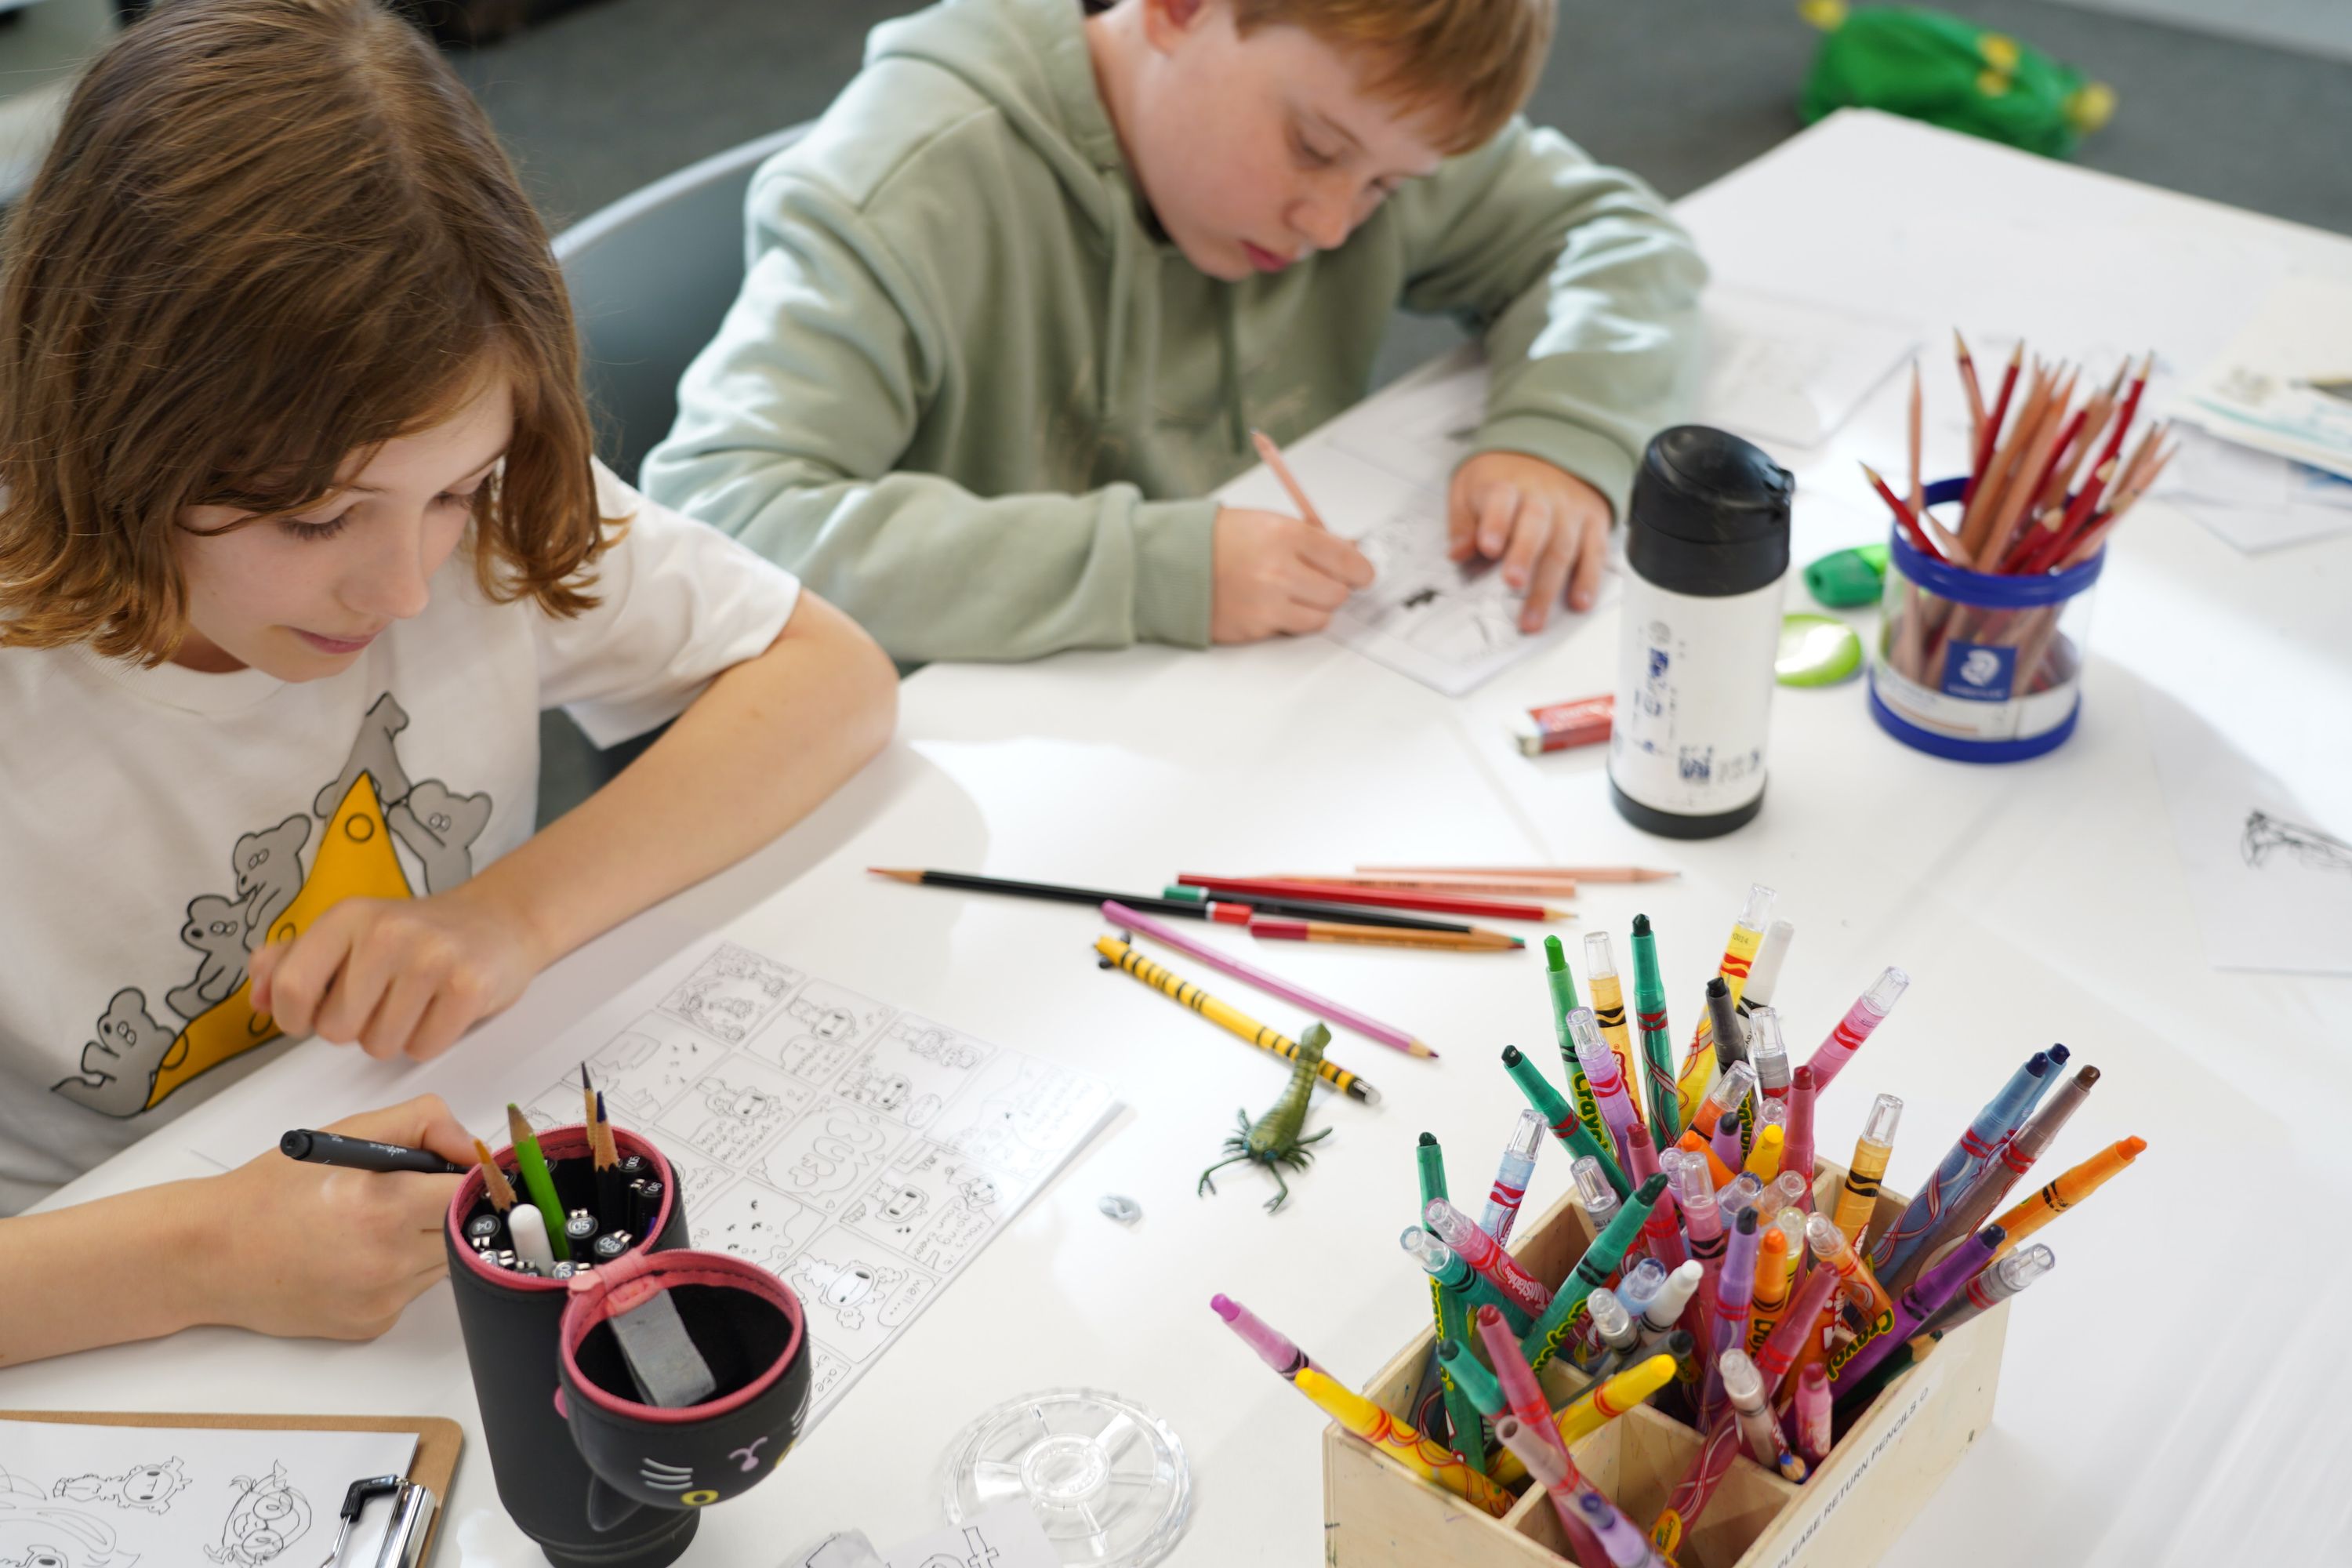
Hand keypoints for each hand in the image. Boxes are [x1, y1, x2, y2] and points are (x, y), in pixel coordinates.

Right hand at [200, 1095, 474, 1340]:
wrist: (211, 1255)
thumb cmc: (271, 1193)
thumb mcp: (347, 1134)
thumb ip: (423, 1124)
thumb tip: (473, 1147)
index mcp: (382, 1206)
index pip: (470, 1194)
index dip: (474, 1178)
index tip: (468, 1172)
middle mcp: (386, 1260)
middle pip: (464, 1229)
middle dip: (447, 1207)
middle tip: (410, 1192)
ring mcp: (381, 1299)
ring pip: (444, 1262)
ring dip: (428, 1239)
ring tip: (374, 1223)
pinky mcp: (372, 1324)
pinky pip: (414, 1291)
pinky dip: (401, 1271)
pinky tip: (357, 1256)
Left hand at [250, 883, 543, 1060]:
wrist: (499, 919)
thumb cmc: (417, 935)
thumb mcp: (351, 932)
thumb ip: (293, 960)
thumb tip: (260, 997)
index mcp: (347, 917)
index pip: (291, 989)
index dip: (295, 1018)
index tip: (314, 1014)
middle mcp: (387, 932)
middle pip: (336, 1030)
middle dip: (356, 1028)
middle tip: (383, 1000)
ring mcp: (431, 958)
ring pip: (380, 1046)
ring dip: (395, 1037)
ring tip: (414, 1003)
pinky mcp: (468, 986)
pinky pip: (423, 1048)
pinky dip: (430, 1039)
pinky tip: (441, 1009)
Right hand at [1209, 506, 1375, 642]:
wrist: (1173, 562)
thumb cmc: (1219, 539)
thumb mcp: (1268, 522)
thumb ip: (1311, 538)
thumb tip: (1350, 552)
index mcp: (1286, 535)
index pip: (1346, 559)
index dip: (1361, 570)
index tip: (1362, 574)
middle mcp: (1279, 571)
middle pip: (1338, 593)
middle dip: (1335, 588)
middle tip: (1321, 581)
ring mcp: (1267, 603)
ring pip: (1320, 618)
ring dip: (1314, 608)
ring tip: (1292, 593)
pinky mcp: (1255, 629)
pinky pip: (1291, 630)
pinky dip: (1287, 620)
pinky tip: (1269, 603)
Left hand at [1447, 453, 1612, 631]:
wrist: (1553, 452)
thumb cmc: (1503, 480)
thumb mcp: (1470, 488)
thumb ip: (1462, 521)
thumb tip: (1457, 553)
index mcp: (1507, 486)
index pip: (1502, 501)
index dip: (1496, 523)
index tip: (1488, 546)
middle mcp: (1543, 497)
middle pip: (1536, 526)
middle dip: (1525, 556)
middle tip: (1513, 583)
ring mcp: (1571, 511)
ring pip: (1564, 547)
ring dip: (1550, 585)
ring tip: (1534, 617)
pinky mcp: (1594, 524)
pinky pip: (1595, 552)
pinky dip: (1589, 579)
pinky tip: (1579, 602)